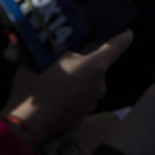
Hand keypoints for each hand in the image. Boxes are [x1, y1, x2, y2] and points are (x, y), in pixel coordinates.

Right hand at [2, 29, 132, 143]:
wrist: (27, 122)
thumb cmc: (38, 85)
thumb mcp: (47, 57)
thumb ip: (63, 51)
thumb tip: (68, 52)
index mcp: (95, 66)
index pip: (117, 46)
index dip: (123, 37)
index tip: (128, 32)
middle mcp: (100, 85)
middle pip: (95, 67)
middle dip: (82, 64)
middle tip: (61, 63)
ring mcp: (91, 103)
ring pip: (86, 85)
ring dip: (76, 82)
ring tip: (52, 83)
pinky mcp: (81, 117)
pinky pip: (78, 100)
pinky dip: (69, 97)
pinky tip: (51, 98)